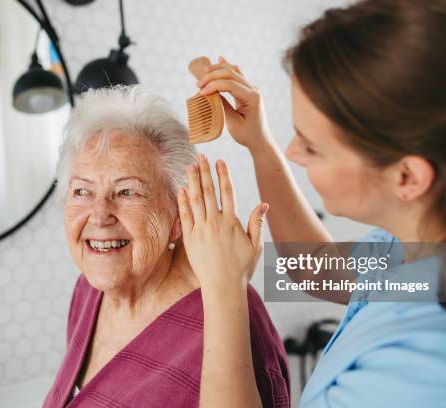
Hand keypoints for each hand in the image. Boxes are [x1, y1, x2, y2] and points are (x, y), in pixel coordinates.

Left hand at [177, 155, 268, 290]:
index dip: (223, 175)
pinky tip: (181, 189)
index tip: (220, 161)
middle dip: (205, 172)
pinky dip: (183, 202)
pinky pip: (185, 216)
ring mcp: (201, 230)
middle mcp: (215, 223)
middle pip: (208, 192)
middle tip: (201, 157)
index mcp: (231, 222)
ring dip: (192, 182)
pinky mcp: (190, 239)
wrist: (222, 287)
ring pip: (195, 200)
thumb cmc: (241, 268)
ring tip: (190, 167)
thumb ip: (257, 223)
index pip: (227, 192)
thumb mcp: (255, 246)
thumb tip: (264, 204)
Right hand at [196, 56, 273, 151]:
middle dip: (213, 76)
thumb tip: (212, 94)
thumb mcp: (233, 124)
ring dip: (218, 70)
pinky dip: (226, 67)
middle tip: (198, 85)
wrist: (259, 139)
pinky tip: (219, 59)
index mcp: (252, 97)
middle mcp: (253, 89)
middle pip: (231, 74)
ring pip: (234, 70)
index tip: (201, 92)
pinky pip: (236, 74)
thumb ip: (224, 107)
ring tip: (203, 73)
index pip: (231, 84)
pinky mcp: (246, 89)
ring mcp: (251, 88)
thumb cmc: (247, 135)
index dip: (214, 85)